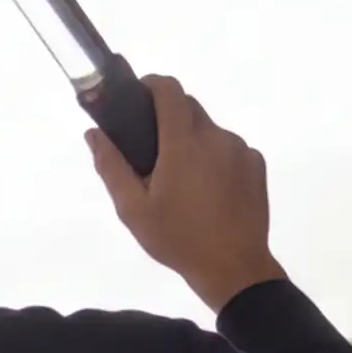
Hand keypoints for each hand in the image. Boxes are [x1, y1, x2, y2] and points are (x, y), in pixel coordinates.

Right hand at [91, 74, 286, 313]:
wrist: (234, 268)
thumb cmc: (178, 239)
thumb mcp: (133, 209)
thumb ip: (111, 166)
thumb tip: (95, 134)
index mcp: (183, 143)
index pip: (170, 90)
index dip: (151, 85)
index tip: (138, 97)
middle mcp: (216, 137)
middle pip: (189, 107)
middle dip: (168, 118)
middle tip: (152, 152)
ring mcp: (241, 150)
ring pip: (209, 131)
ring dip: (192, 142)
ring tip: (182, 182)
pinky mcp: (256, 165)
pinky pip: (229, 149)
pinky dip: (214, 159)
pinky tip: (208, 192)